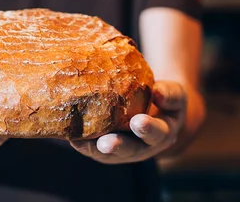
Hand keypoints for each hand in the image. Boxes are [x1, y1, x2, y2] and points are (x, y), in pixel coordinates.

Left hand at [70, 80, 186, 163]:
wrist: (158, 110)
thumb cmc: (166, 99)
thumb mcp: (174, 94)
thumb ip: (168, 93)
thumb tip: (157, 91)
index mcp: (163, 133)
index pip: (157, 133)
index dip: (148, 128)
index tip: (138, 122)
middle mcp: (143, 146)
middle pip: (130, 150)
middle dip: (117, 147)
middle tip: (106, 144)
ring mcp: (125, 149)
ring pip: (108, 153)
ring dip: (94, 149)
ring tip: (80, 142)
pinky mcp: (108, 146)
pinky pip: (95, 147)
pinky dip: (83, 143)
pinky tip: (71, 135)